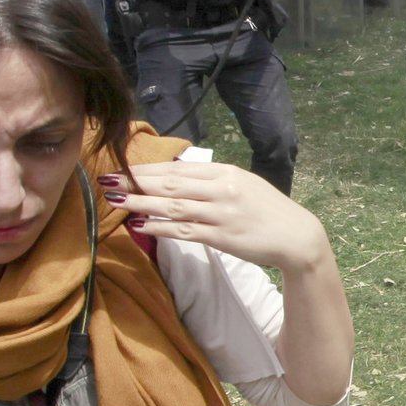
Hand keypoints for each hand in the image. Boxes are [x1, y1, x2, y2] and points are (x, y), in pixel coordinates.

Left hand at [103, 162, 330, 271]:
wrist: (296, 235)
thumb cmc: (267, 209)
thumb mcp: (242, 183)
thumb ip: (212, 180)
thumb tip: (177, 177)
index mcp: (225, 172)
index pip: (178, 168)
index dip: (148, 169)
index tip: (124, 168)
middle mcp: (221, 189)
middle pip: (170, 184)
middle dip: (137, 182)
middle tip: (109, 180)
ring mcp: (220, 214)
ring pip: (173, 206)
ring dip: (142, 204)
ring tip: (117, 201)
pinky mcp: (221, 237)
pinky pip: (183, 231)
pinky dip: (160, 228)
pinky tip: (140, 227)